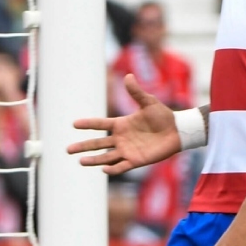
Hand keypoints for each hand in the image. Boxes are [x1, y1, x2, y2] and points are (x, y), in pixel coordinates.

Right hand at [67, 74, 183, 174]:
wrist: (177, 131)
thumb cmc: (163, 116)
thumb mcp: (149, 102)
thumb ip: (136, 92)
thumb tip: (128, 76)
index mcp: (121, 124)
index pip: (100, 124)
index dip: (88, 124)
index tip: (74, 124)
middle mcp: (121, 139)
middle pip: (98, 143)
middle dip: (83, 146)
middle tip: (67, 150)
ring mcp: (127, 150)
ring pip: (106, 157)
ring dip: (93, 159)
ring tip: (80, 161)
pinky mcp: (136, 160)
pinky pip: (122, 166)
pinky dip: (113, 168)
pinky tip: (103, 169)